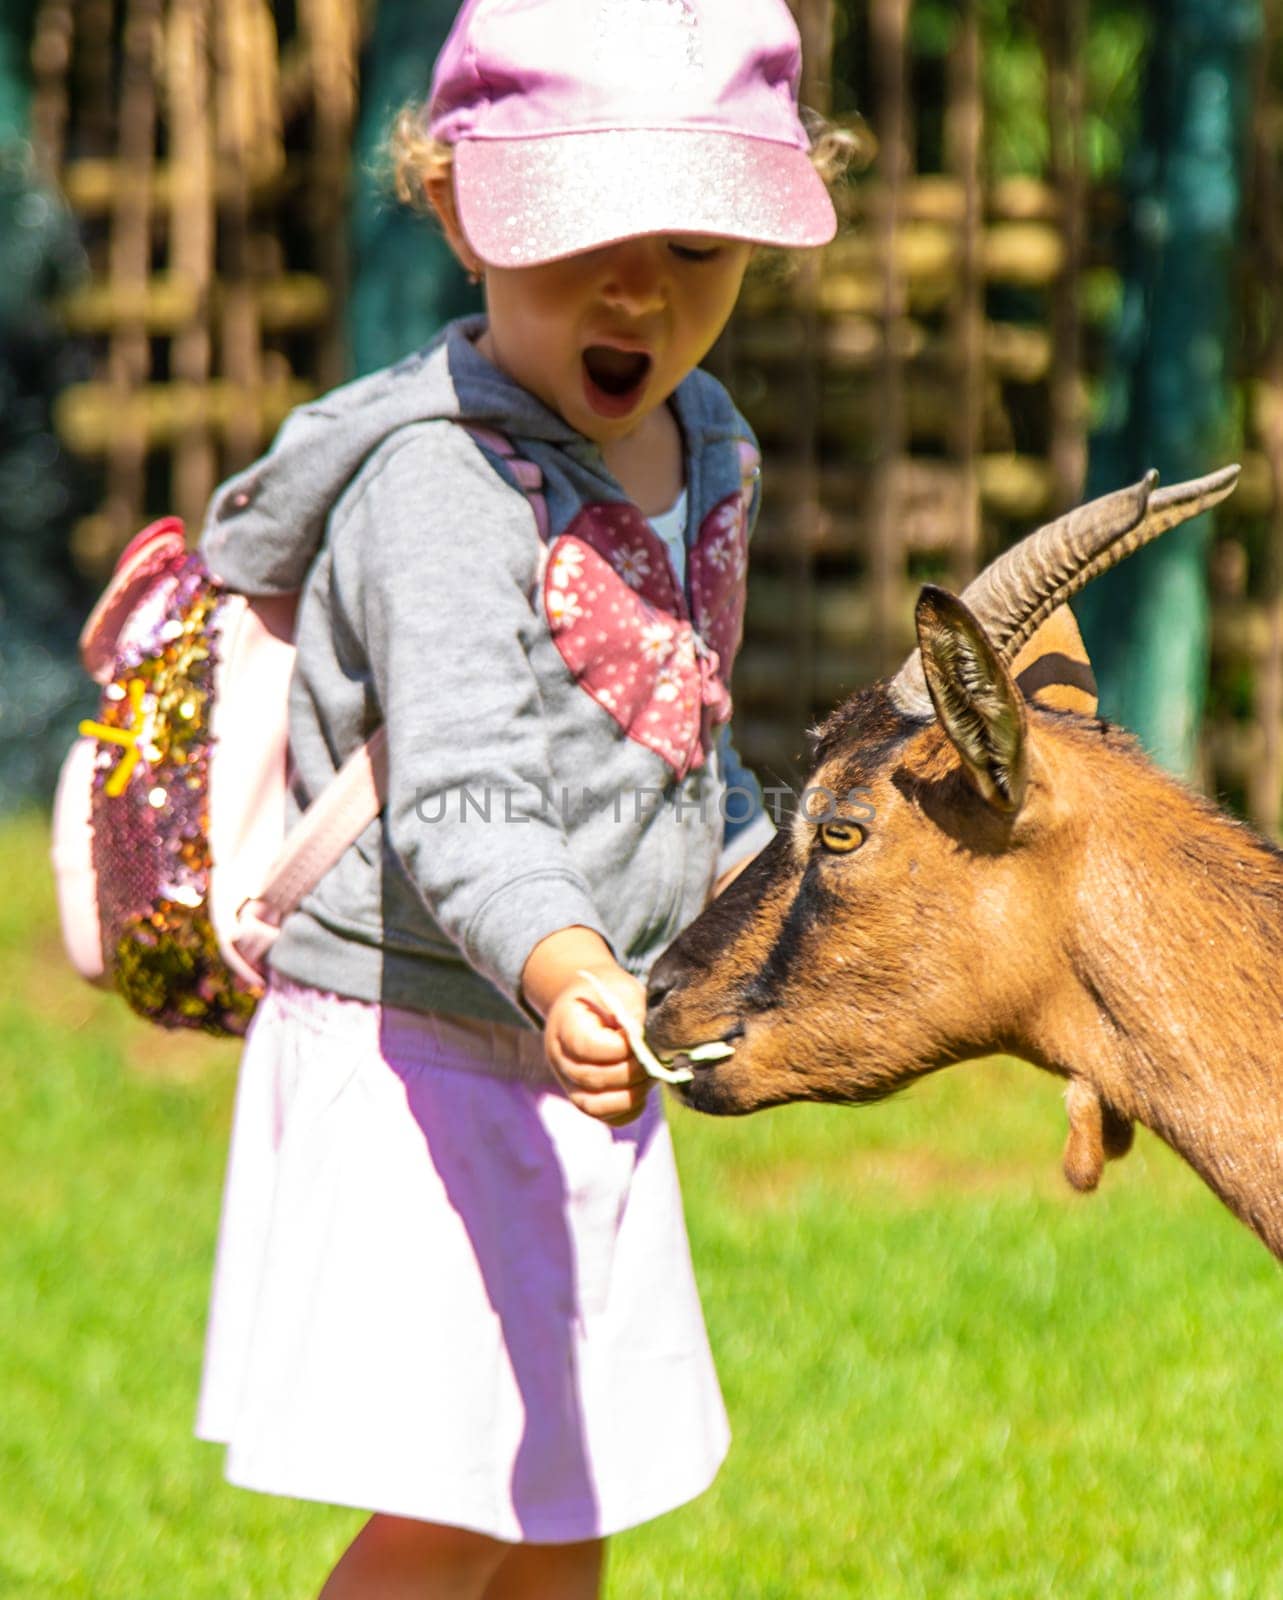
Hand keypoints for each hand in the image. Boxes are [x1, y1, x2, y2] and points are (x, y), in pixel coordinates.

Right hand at [521, 929, 652, 1124]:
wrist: (594, 1004)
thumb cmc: (610, 995)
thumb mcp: (622, 991)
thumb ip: (634, 1013)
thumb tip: (650, 1042)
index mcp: (564, 1024)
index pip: (587, 1047)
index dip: (621, 1047)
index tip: (642, 1036)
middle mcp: (560, 1058)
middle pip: (592, 1078)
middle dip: (631, 1071)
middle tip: (655, 1057)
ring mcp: (570, 1083)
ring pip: (596, 1105)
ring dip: (631, 1094)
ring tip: (651, 1075)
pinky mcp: (587, 1099)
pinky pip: (606, 1117)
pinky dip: (629, 1110)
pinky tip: (642, 1089)